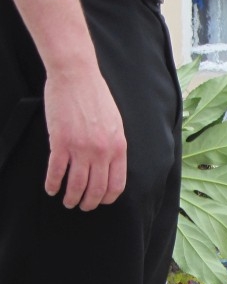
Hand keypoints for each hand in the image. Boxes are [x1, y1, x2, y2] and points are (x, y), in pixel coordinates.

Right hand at [43, 68, 126, 209]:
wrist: (76, 76)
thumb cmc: (96, 97)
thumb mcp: (116, 124)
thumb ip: (114, 146)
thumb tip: (110, 166)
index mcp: (118, 148)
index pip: (116, 184)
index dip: (107, 198)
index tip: (100, 201)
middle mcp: (102, 152)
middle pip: (96, 189)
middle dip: (89, 203)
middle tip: (82, 206)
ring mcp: (81, 148)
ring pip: (76, 184)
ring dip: (71, 198)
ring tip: (67, 202)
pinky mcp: (60, 142)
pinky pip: (56, 171)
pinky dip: (52, 184)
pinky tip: (51, 188)